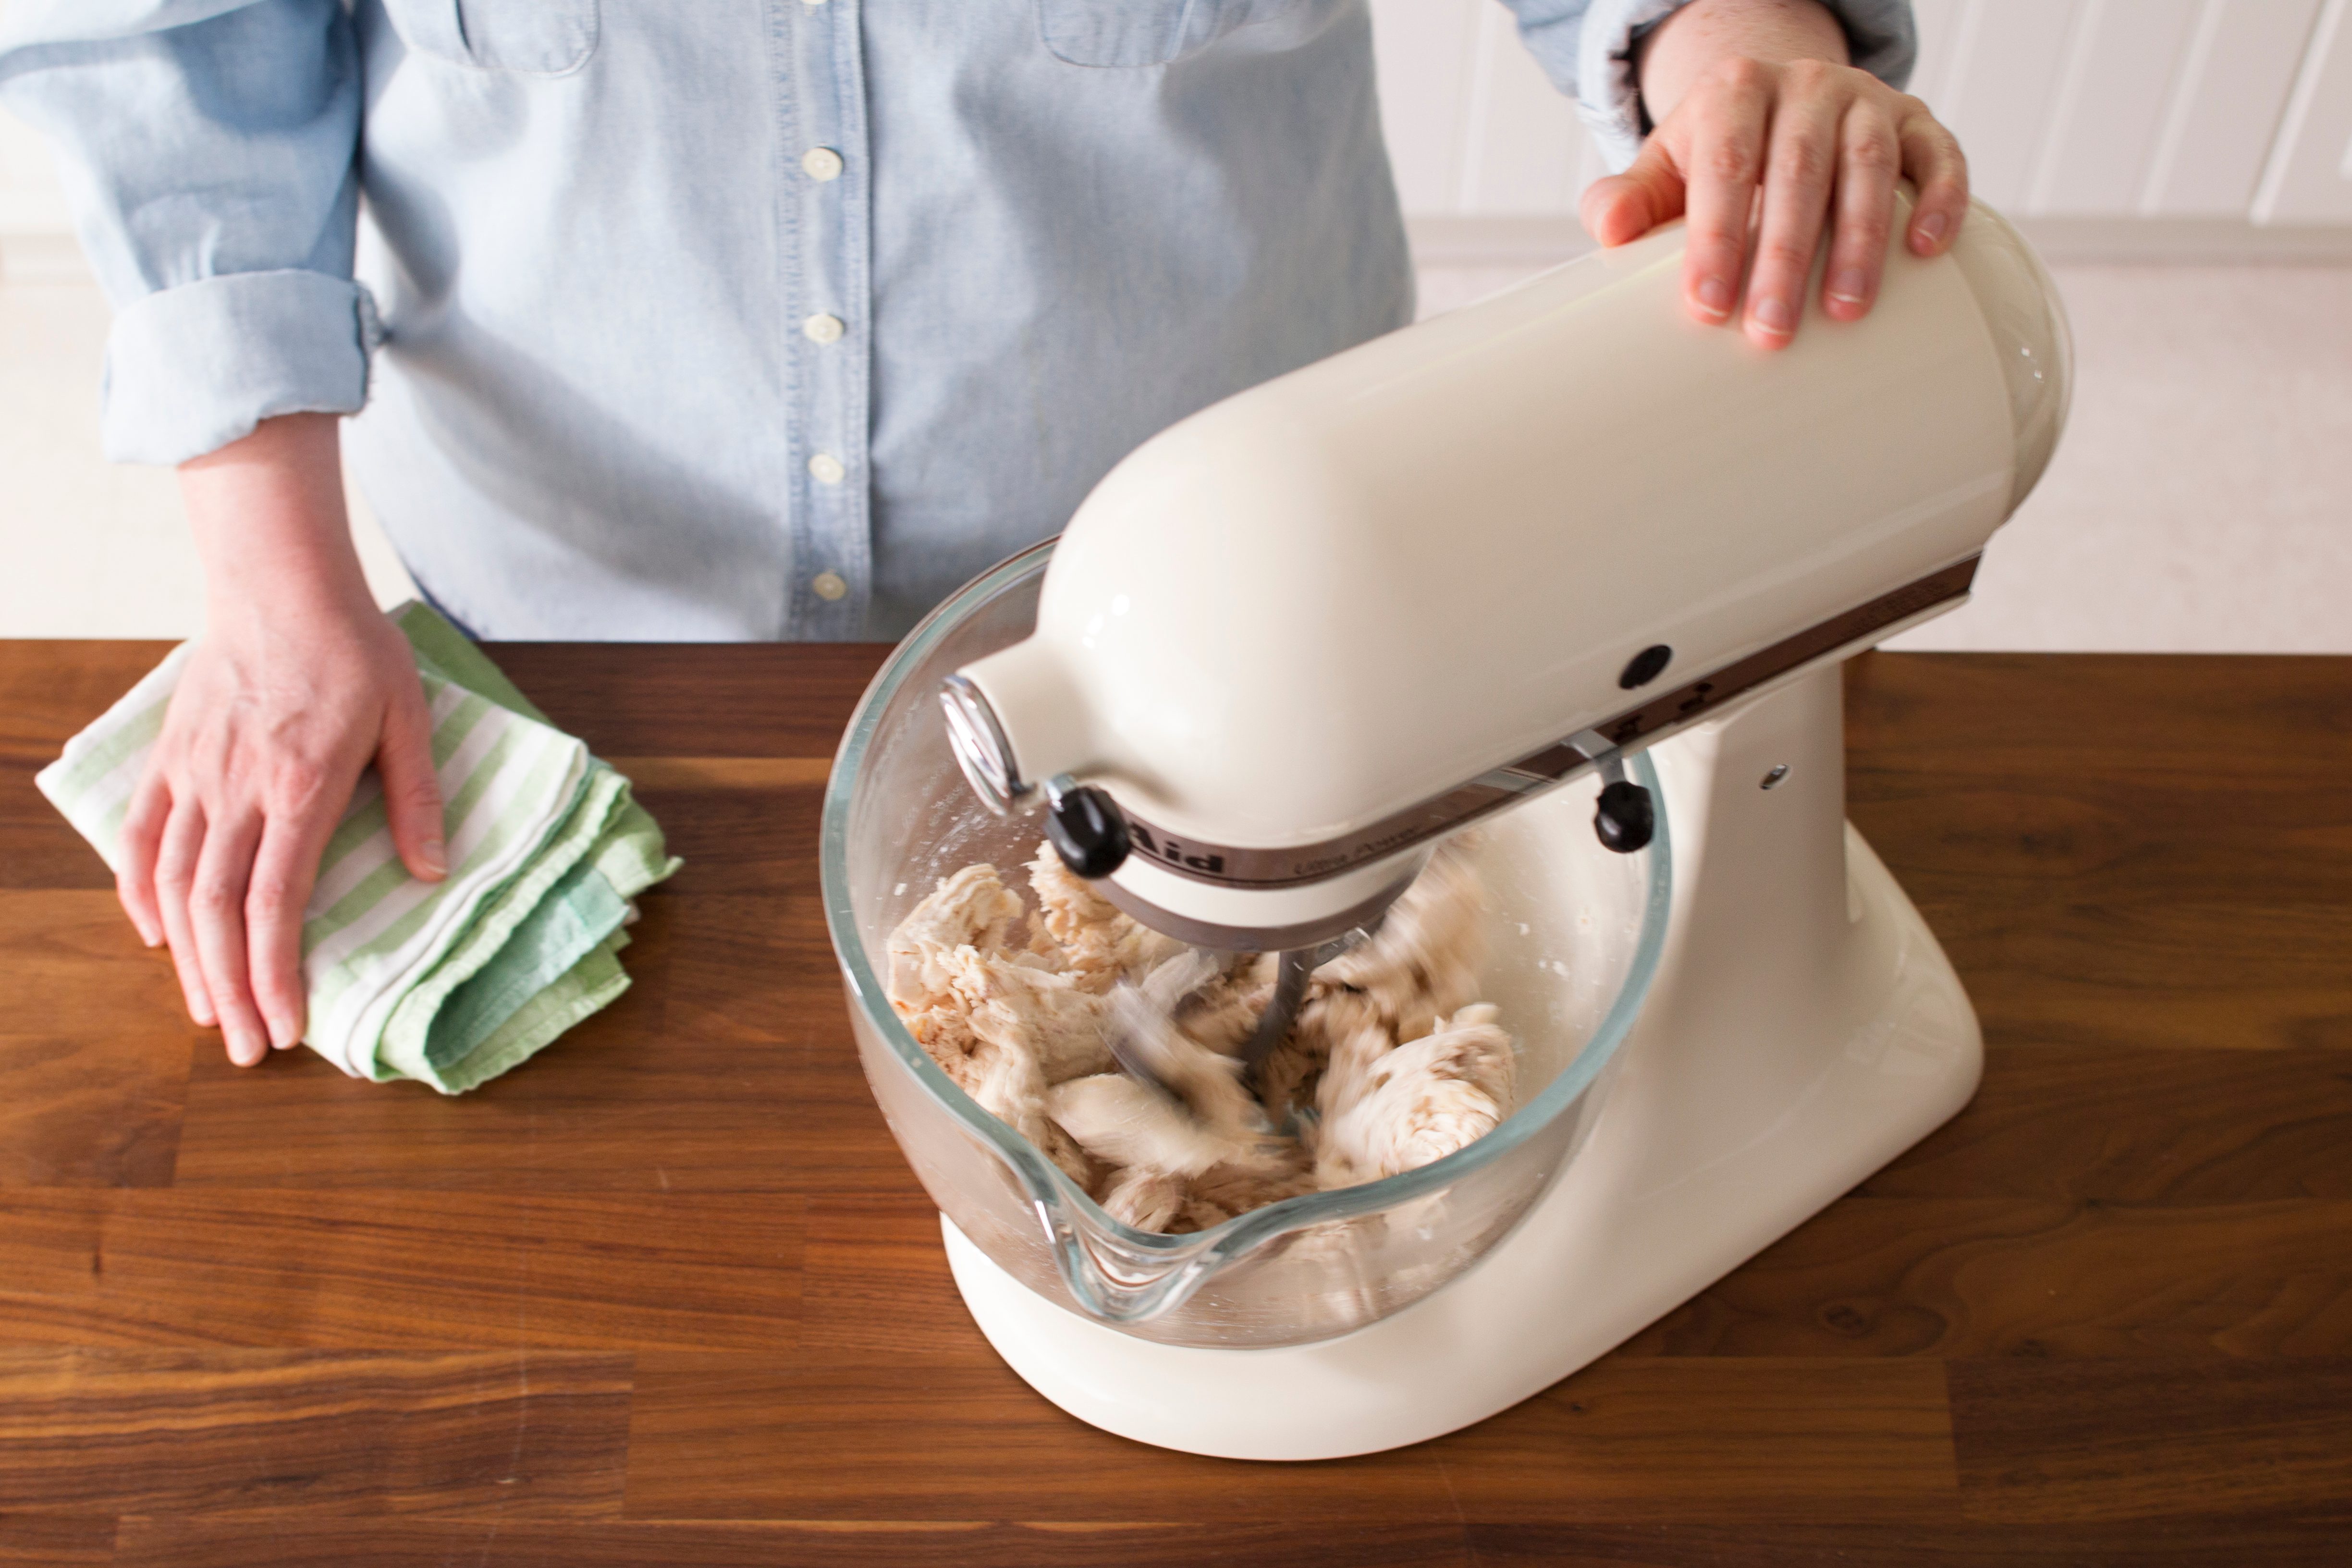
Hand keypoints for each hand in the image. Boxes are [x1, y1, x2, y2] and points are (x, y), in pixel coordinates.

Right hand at [116, 415, 445, 1065]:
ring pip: (174, 884)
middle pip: (220, 911)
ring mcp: (195, 773)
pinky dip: (141, 890)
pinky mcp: (171, 756)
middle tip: (248, 1050)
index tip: (288, 1026)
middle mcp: (237, 789)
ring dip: (189, 957)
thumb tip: (430, 871)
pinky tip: (157, 934)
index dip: (276, 972)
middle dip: (233, 988)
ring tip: (209, 1012)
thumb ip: (416, 796)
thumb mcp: (410, 716)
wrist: (279, 579)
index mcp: (300, 786)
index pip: (276, 902)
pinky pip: (142, 834)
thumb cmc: (353, 646)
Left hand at [1579, 0, 1968, 348]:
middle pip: (1796, 170)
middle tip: (1772, 331)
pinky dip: (1941, 199)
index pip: (1724, 163)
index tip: (1709, 306)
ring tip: (1846, 312)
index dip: (1716, 235)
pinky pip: (1939, 154)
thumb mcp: (1667, 168)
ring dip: (1860, 242)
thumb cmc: (1718, 153)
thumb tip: (1611, 231)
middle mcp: (1804, 85)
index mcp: (1735, 90)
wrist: (1780, 101)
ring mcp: (1866, 99)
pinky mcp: (1917, 120)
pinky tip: (1927, 252)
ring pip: (1868, 166)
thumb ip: (1630, 198)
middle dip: (1784, 257)